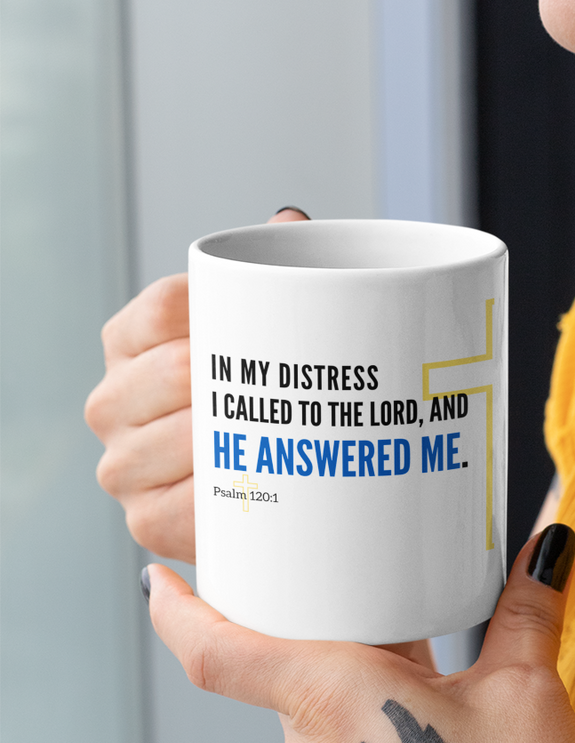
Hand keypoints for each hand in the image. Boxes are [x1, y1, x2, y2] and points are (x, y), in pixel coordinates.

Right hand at [85, 208, 309, 559]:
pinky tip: (262, 489)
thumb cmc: (262, 391)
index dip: (223, 312)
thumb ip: (275, 274)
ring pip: (180, 437)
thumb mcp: (264, 330)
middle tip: (295, 383)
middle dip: (235, 378)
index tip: (274, 324)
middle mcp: (111, 401)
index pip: (168, 306)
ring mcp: (121, 465)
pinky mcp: (144, 521)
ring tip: (287, 432)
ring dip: (236, 437)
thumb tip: (290, 221)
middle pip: (174, 370)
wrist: (266, 486)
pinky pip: (184, 506)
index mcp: (129, 340)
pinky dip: (226, 497)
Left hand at [144, 525, 574, 742]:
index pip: (215, 651)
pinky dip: (372, 732)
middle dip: (311, 630)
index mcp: (329, 698)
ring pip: (319, 721)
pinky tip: (431, 728)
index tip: (157, 580)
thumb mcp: (528, 688)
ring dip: (352, 685)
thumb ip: (527, 609)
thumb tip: (547, 546)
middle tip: (352, 583)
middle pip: (278, 675)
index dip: (177, 611)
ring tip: (415, 654)